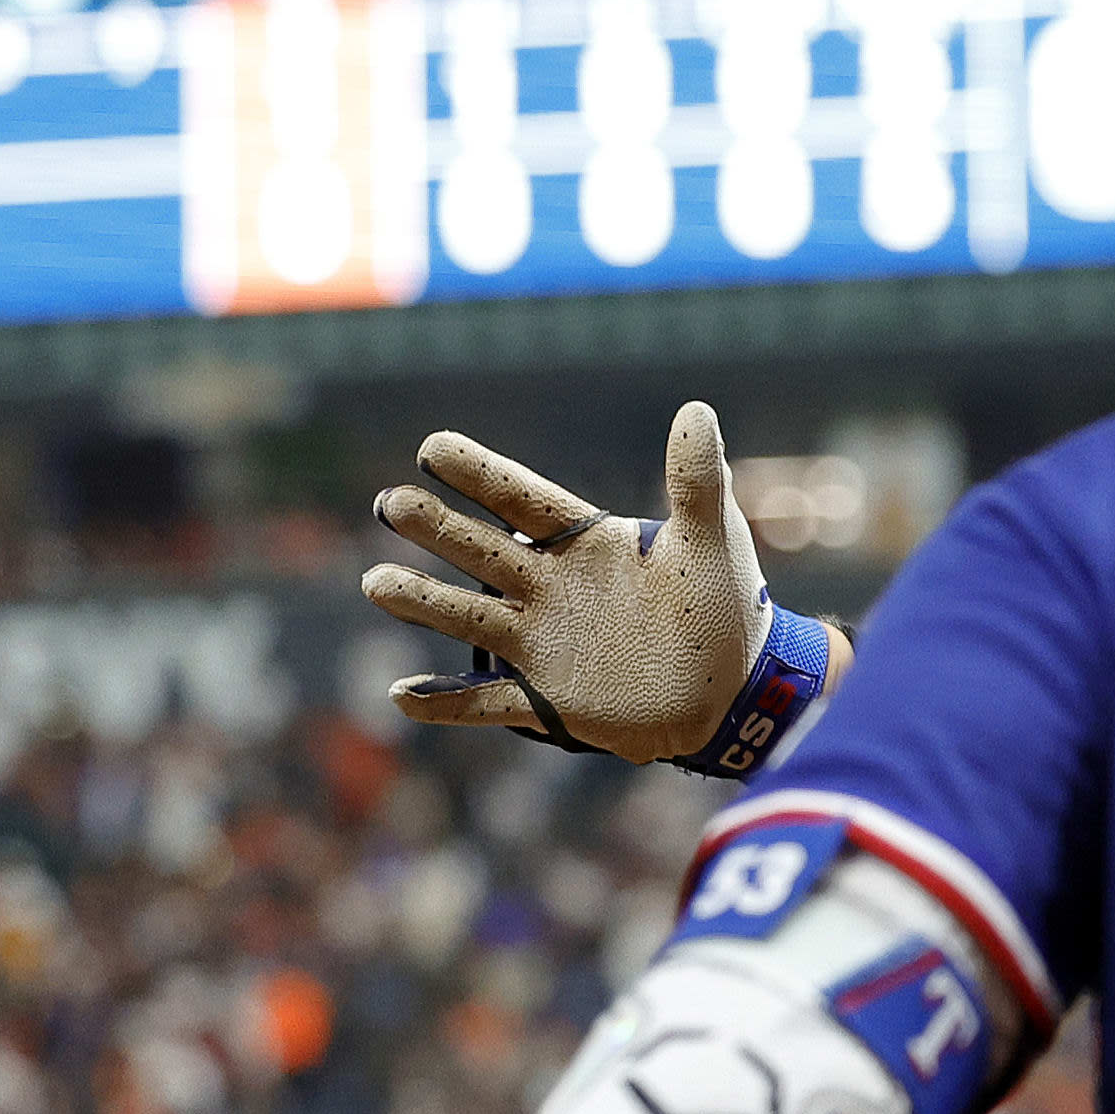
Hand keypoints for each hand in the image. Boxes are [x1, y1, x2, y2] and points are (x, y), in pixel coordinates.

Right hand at [368, 404, 768, 763]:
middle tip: (392, 504)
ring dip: (423, 602)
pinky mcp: (547, 699)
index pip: (521, 501)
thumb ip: (698, 481)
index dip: (480, 475)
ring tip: (376, 582)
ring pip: (469, 618)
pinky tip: (402, 692)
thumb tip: (697, 411)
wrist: (738, 690)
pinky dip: (445, 702)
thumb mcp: (713, 541)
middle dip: (436, 528)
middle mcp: (550, 587)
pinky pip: (485, 702)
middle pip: (480, 552)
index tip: (433, 447)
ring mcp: (542, 643)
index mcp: (585, 544)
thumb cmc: (727, 609)